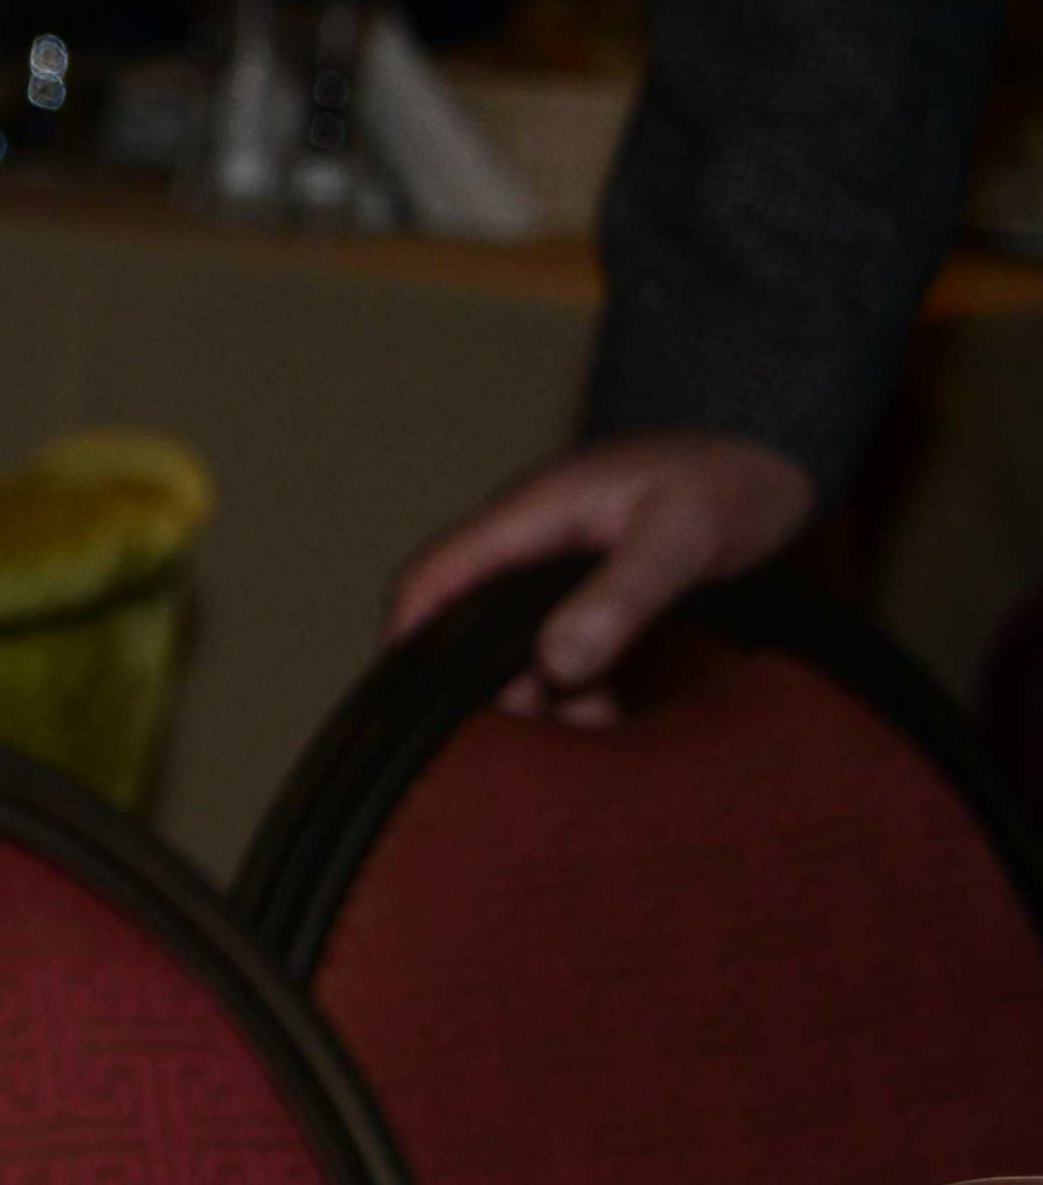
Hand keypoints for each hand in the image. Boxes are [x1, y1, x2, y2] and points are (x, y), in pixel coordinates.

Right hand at [380, 431, 817, 725]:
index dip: (409, 642)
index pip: (431, 578)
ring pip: (510, 648)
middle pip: (461, 626)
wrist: (775, 455)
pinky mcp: (580, 592)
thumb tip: (556, 663)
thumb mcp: (686, 536)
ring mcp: (550, 568)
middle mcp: (525, 542)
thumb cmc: (733, 479)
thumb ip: (621, 596)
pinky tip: (610, 709)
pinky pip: (552, 651)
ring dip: (542, 694)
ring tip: (596, 721)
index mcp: (530, 515)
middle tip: (542, 729)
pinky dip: (573, 687)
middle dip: (492, 686)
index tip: (417, 711)